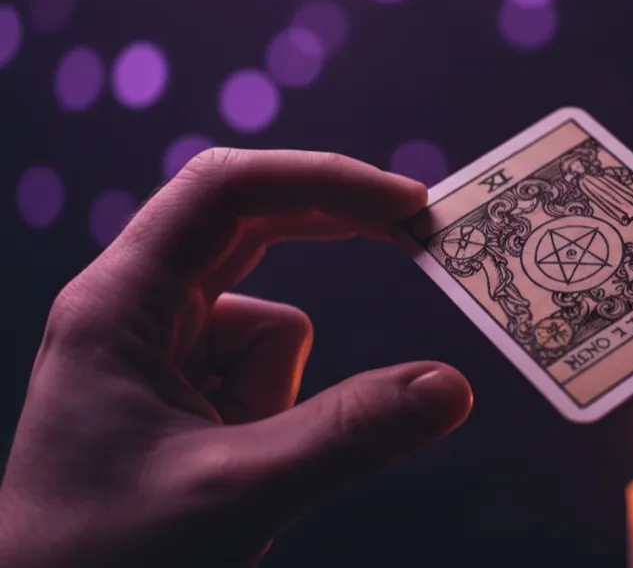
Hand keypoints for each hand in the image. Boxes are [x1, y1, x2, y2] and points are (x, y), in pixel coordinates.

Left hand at [0, 149, 472, 567]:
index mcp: (119, 305)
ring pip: (269, 328)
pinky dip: (273, 417)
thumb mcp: (235, 493)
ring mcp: (158, 352)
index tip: (406, 204)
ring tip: (236, 470)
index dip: (321, 180)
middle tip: (421, 240)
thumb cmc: (104, 562)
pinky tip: (230, 473)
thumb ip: (349, 435)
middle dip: (336, 233)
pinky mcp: (182, 392)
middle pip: (253, 230)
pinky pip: (263, 376)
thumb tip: (452, 385)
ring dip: (281, 392)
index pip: (225, 193)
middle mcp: (135, 309)